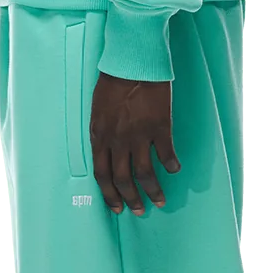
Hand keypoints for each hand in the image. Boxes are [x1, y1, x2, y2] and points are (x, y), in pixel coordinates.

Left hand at [89, 72, 180, 215]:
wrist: (132, 62)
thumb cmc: (113, 81)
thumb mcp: (97, 110)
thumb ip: (101, 132)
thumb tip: (106, 150)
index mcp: (99, 136)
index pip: (101, 174)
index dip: (109, 194)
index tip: (116, 208)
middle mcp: (117, 140)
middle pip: (122, 179)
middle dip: (130, 199)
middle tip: (139, 211)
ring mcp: (139, 135)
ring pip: (145, 173)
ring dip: (153, 191)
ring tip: (160, 201)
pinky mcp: (159, 127)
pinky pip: (166, 154)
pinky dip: (171, 165)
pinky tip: (175, 169)